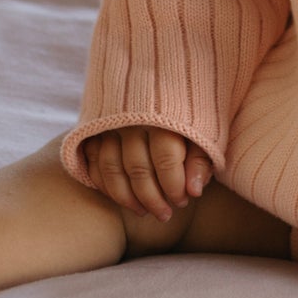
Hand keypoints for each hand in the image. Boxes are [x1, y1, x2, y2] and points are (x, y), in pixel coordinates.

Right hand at [80, 126, 212, 221]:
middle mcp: (133, 118)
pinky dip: (105, 185)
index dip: (175, 187)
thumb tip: (194, 192)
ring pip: (112, 169)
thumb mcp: (204, 130)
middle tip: (165, 215)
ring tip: (143, 212)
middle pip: (138, 168)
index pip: (166, 160)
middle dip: (152, 200)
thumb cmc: (187, 113)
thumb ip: (200, 159)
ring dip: (127, 198)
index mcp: (164, 114)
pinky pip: (94, 163)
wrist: (157, 81)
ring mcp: (110, 123)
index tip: (183, 201)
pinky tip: (121, 198)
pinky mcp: (94, 128)